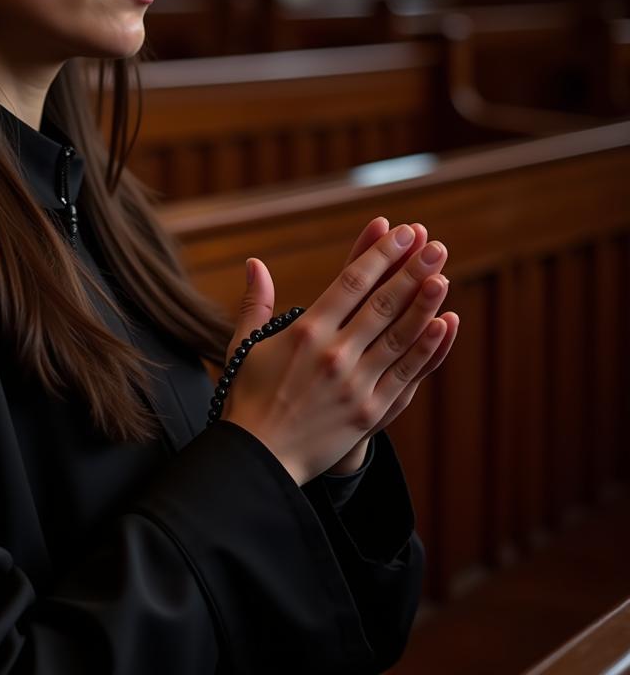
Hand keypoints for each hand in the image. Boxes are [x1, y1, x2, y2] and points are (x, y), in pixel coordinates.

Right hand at [223, 217, 458, 484]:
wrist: (259, 458)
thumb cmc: (249, 397)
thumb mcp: (245, 345)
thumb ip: (256, 302)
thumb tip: (254, 262)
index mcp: (305, 332)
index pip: (350, 282)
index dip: (378, 254)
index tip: (399, 232)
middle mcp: (334, 354)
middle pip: (382, 304)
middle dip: (411, 271)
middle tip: (434, 244)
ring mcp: (356, 384)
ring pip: (400, 336)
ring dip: (425, 303)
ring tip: (443, 275)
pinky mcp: (370, 412)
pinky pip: (406, 374)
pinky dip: (427, 348)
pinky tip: (444, 325)